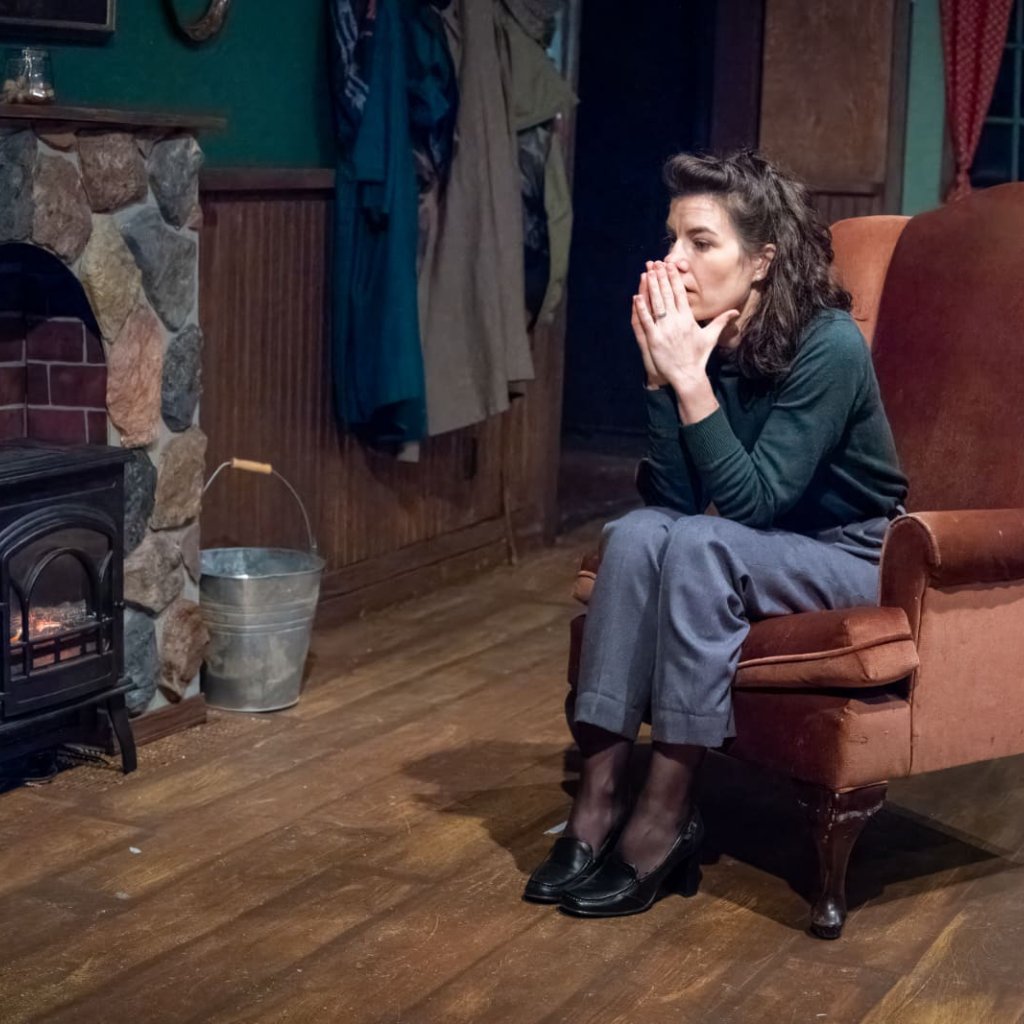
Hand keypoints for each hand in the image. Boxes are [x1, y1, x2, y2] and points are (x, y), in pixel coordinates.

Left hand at [633, 261, 738, 394]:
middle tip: (655, 263)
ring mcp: (665, 330)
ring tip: (647, 272)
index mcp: (689, 319)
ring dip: (651, 287)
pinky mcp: (654, 339)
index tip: (669, 266)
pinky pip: (646, 321)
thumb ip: (721, 321)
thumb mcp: (711, 337)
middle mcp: (677, 321)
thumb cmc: (699, 357)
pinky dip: (642, 308)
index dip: (674, 278)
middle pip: (667, 294)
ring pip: (656, 304)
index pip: (680, 293)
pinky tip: (637, 296)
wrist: (688, 375)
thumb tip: (735, 312)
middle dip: (661, 277)